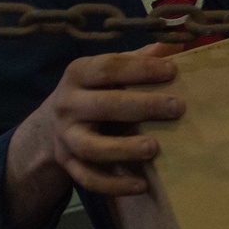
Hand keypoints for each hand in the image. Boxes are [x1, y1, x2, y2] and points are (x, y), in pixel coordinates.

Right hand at [6, 43, 185, 228]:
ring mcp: (66, 137)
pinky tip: (142, 185)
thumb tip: (176, 42)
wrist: (51, 127)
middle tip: (177, 108)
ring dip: (123, 149)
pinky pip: (89, 179)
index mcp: (78, 74)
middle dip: (141, 106)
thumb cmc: (95, 92)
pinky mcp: (69, 165)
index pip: (108, 67)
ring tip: (154, 148)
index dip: (140, 69)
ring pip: (91, 147)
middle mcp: (67, 104)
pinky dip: (114, 185)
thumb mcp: (109, 71)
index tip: (172, 70)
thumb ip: (139, 58)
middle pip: (103, 105)